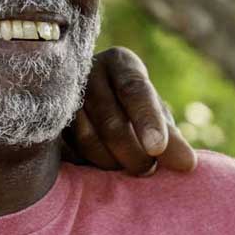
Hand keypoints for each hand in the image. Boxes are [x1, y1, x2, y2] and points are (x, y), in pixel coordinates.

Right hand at [65, 47, 198, 175]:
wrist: (94, 111)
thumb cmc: (134, 114)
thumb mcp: (156, 119)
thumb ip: (172, 139)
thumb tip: (188, 165)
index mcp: (121, 63)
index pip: (134, 89)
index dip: (147, 119)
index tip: (158, 148)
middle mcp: (88, 71)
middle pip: (111, 119)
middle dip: (133, 153)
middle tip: (147, 171)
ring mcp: (62, 95)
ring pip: (87, 138)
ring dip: (111, 162)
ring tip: (126, 169)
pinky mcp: (47, 121)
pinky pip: (68, 151)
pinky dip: (87, 164)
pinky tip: (99, 166)